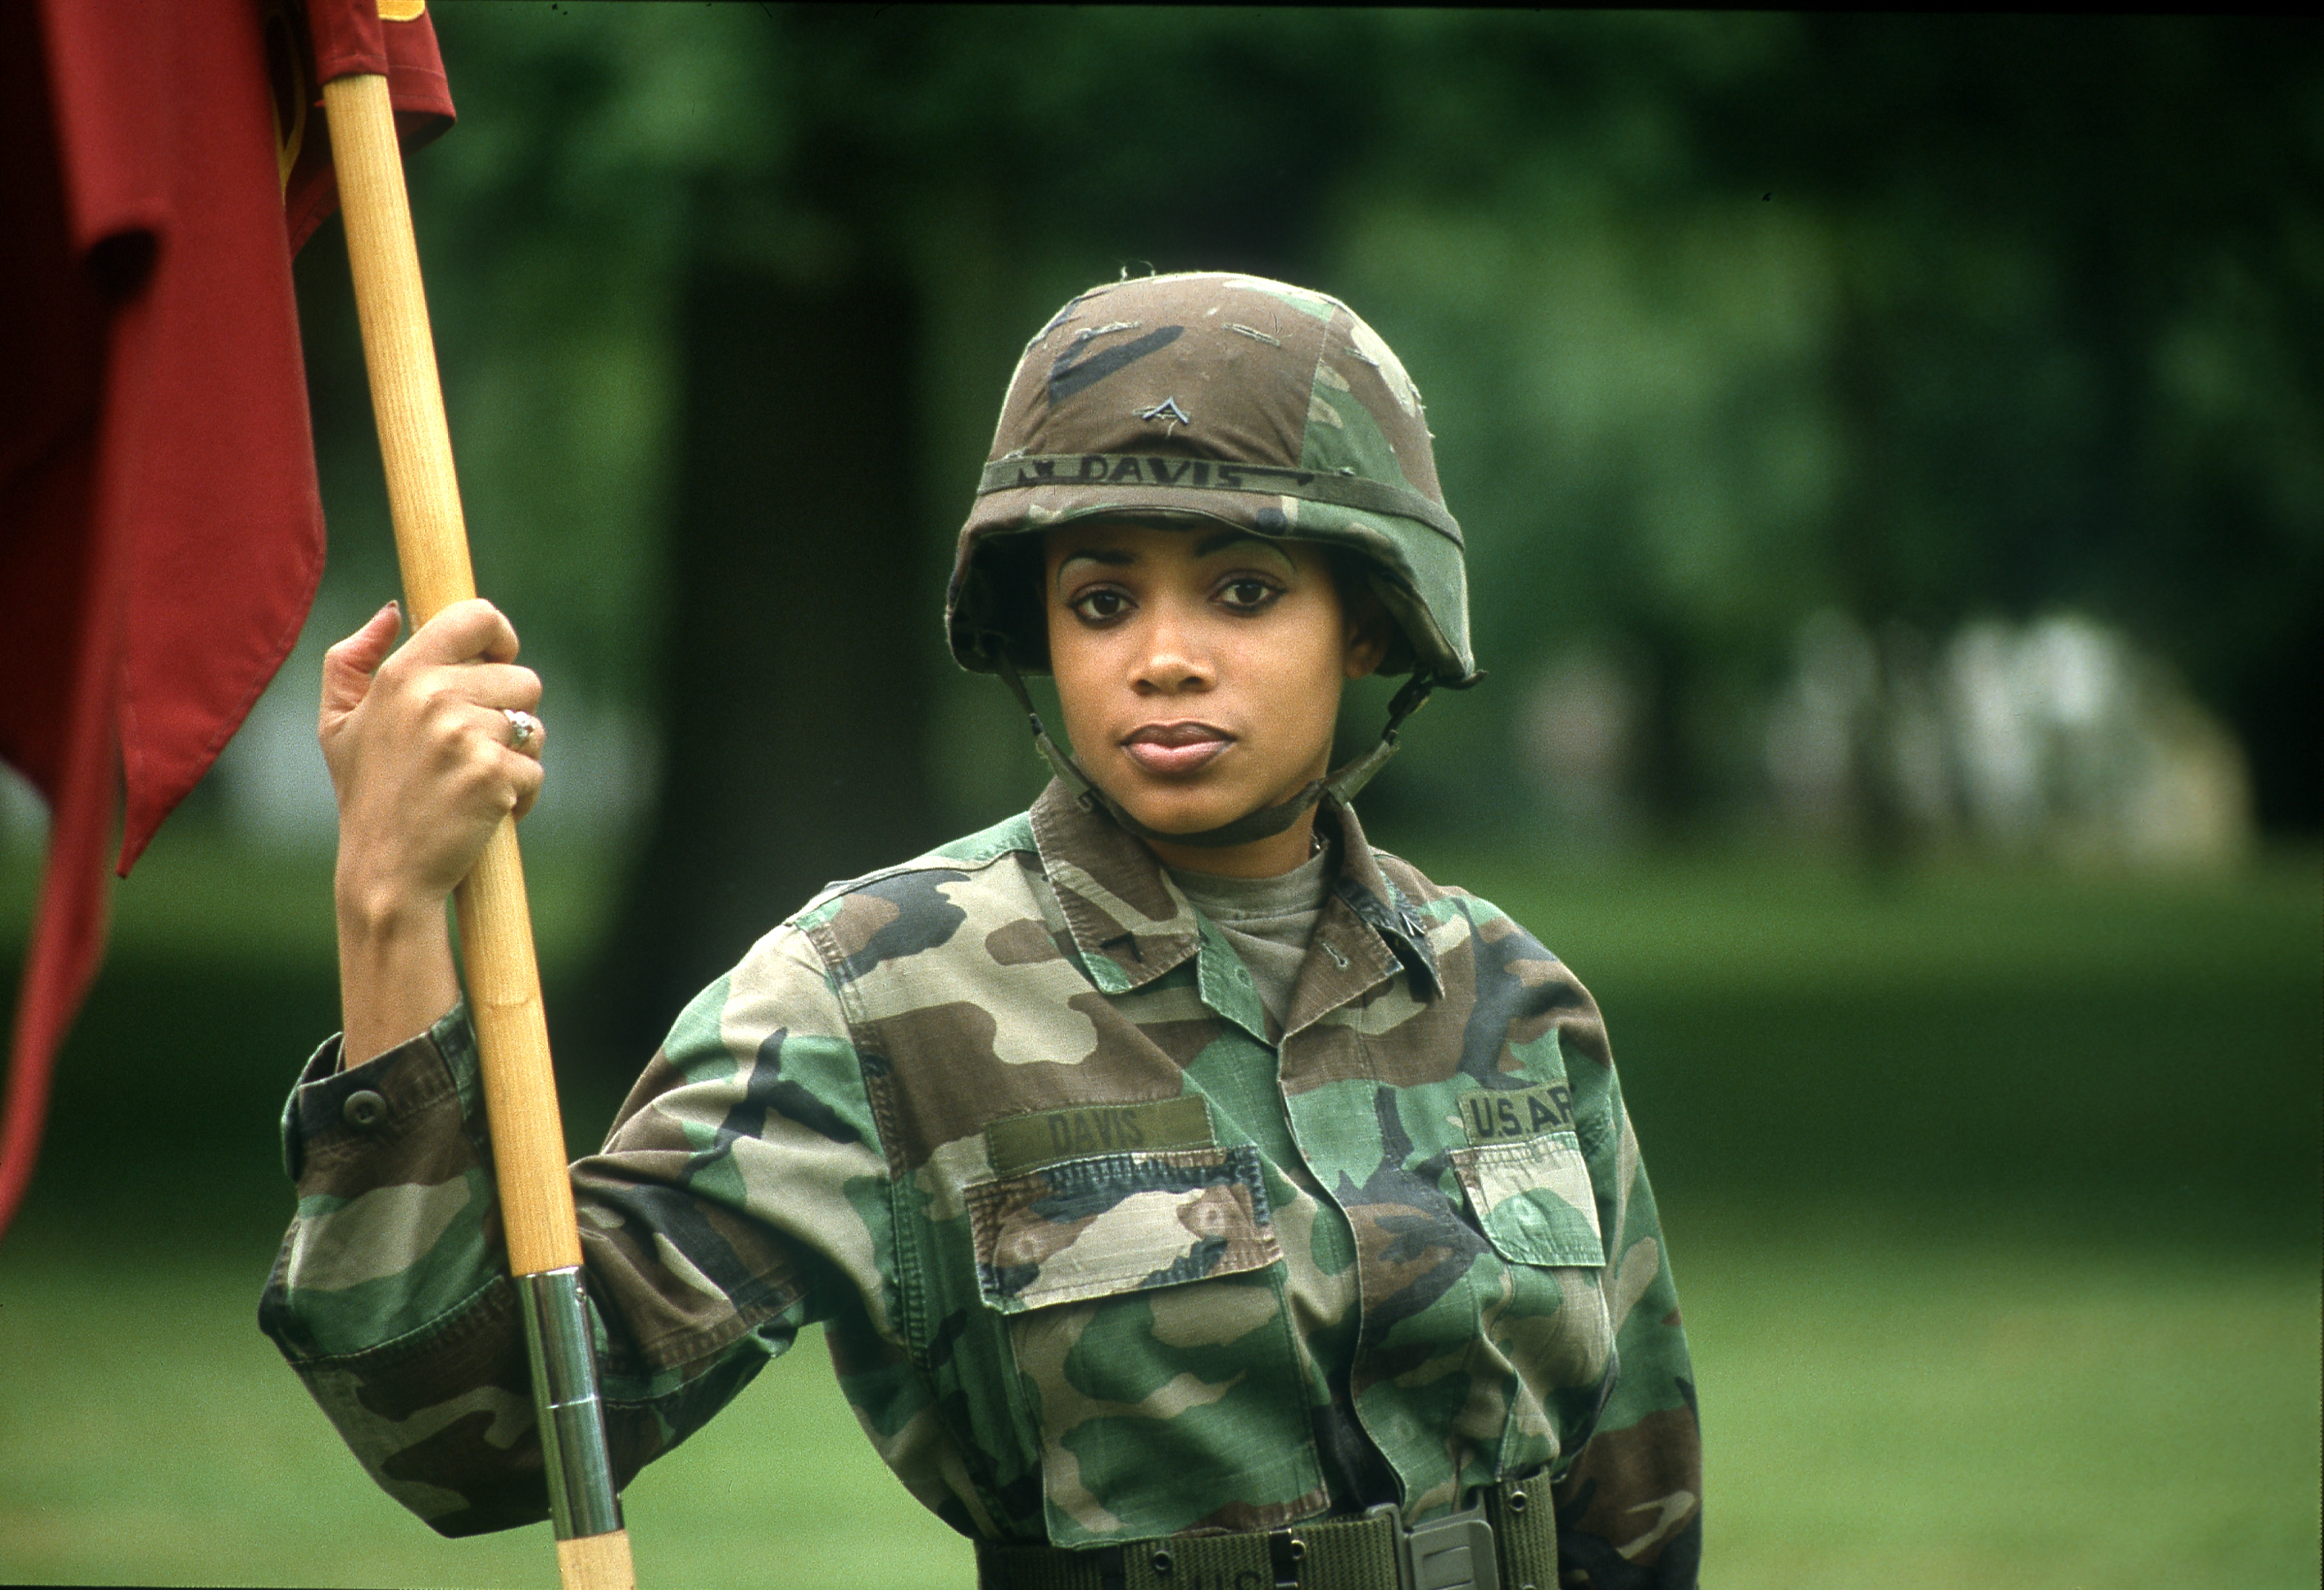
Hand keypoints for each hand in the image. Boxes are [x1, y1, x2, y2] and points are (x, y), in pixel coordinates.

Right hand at [322, 597, 546, 932]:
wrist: (385, 872)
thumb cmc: (367, 794)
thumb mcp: (338, 723)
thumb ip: (351, 659)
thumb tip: (392, 612)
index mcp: (403, 674)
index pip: (476, 617)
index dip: (500, 636)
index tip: (497, 661)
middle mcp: (434, 697)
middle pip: (523, 678)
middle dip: (509, 715)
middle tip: (471, 751)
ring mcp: (466, 736)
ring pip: (533, 727)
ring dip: (516, 757)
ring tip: (473, 782)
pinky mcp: (494, 775)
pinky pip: (535, 770)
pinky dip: (520, 795)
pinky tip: (484, 812)